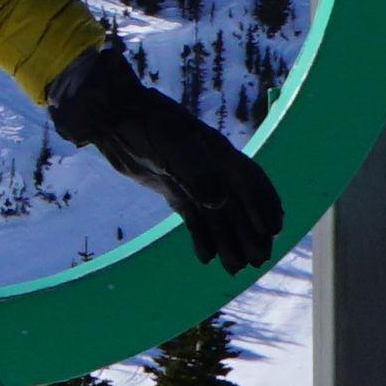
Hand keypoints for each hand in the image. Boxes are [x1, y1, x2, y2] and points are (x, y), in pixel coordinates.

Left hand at [47, 46, 286, 274]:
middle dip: (250, 232)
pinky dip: (201, 237)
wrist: (113, 116)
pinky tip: (206, 258)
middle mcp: (210, 167)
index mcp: (217, 153)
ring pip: (217, 216)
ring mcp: (191, 179)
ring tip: (236, 269)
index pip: (249, 181)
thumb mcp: (170, 148)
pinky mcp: (174, 189)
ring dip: (228, 240)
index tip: (272, 231)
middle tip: (258, 261)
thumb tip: (219, 203)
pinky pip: (193, 217)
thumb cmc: (145, 124)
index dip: (263, 204)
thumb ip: (195, 174)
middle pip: (238, 204)